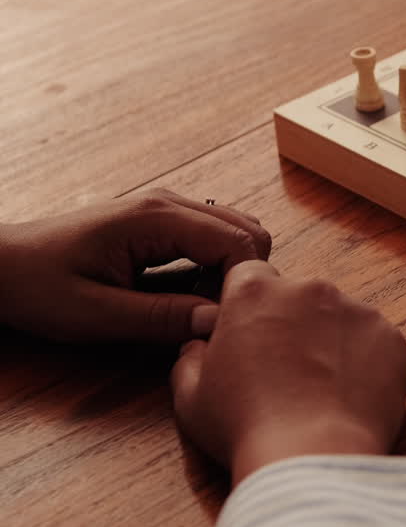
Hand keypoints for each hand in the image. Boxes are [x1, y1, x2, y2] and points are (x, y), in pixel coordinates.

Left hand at [0, 188, 270, 342]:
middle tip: (217, 319)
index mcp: (156, 217)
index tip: (229, 323)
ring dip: (231, 272)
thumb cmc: (36, 287)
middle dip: (245, 276)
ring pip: (235, 232)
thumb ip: (160, 318)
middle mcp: (168, 203)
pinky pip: (212, 238)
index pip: (239, 241)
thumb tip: (219, 322)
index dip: (245, 285)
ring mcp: (166, 208)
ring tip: (199, 309)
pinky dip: (215, 267)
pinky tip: (187, 296)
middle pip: (248, 230)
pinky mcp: (161, 222)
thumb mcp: (95, 315)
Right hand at [170, 261, 405, 484]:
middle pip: (299, 296)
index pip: (249, 275)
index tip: (250, 331)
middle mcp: (310, 288)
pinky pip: (375, 343)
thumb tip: (199, 346)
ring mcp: (356, 310)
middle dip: (293, 323)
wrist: (312, 455)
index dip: (249, 304)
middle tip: (285, 370)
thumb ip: (191, 357)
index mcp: (255, 292)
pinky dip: (365, 363)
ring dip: (330, 342)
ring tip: (320, 389)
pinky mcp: (391, 337)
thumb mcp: (190, 395)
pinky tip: (349, 396)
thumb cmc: (245, 426)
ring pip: (340, 318)